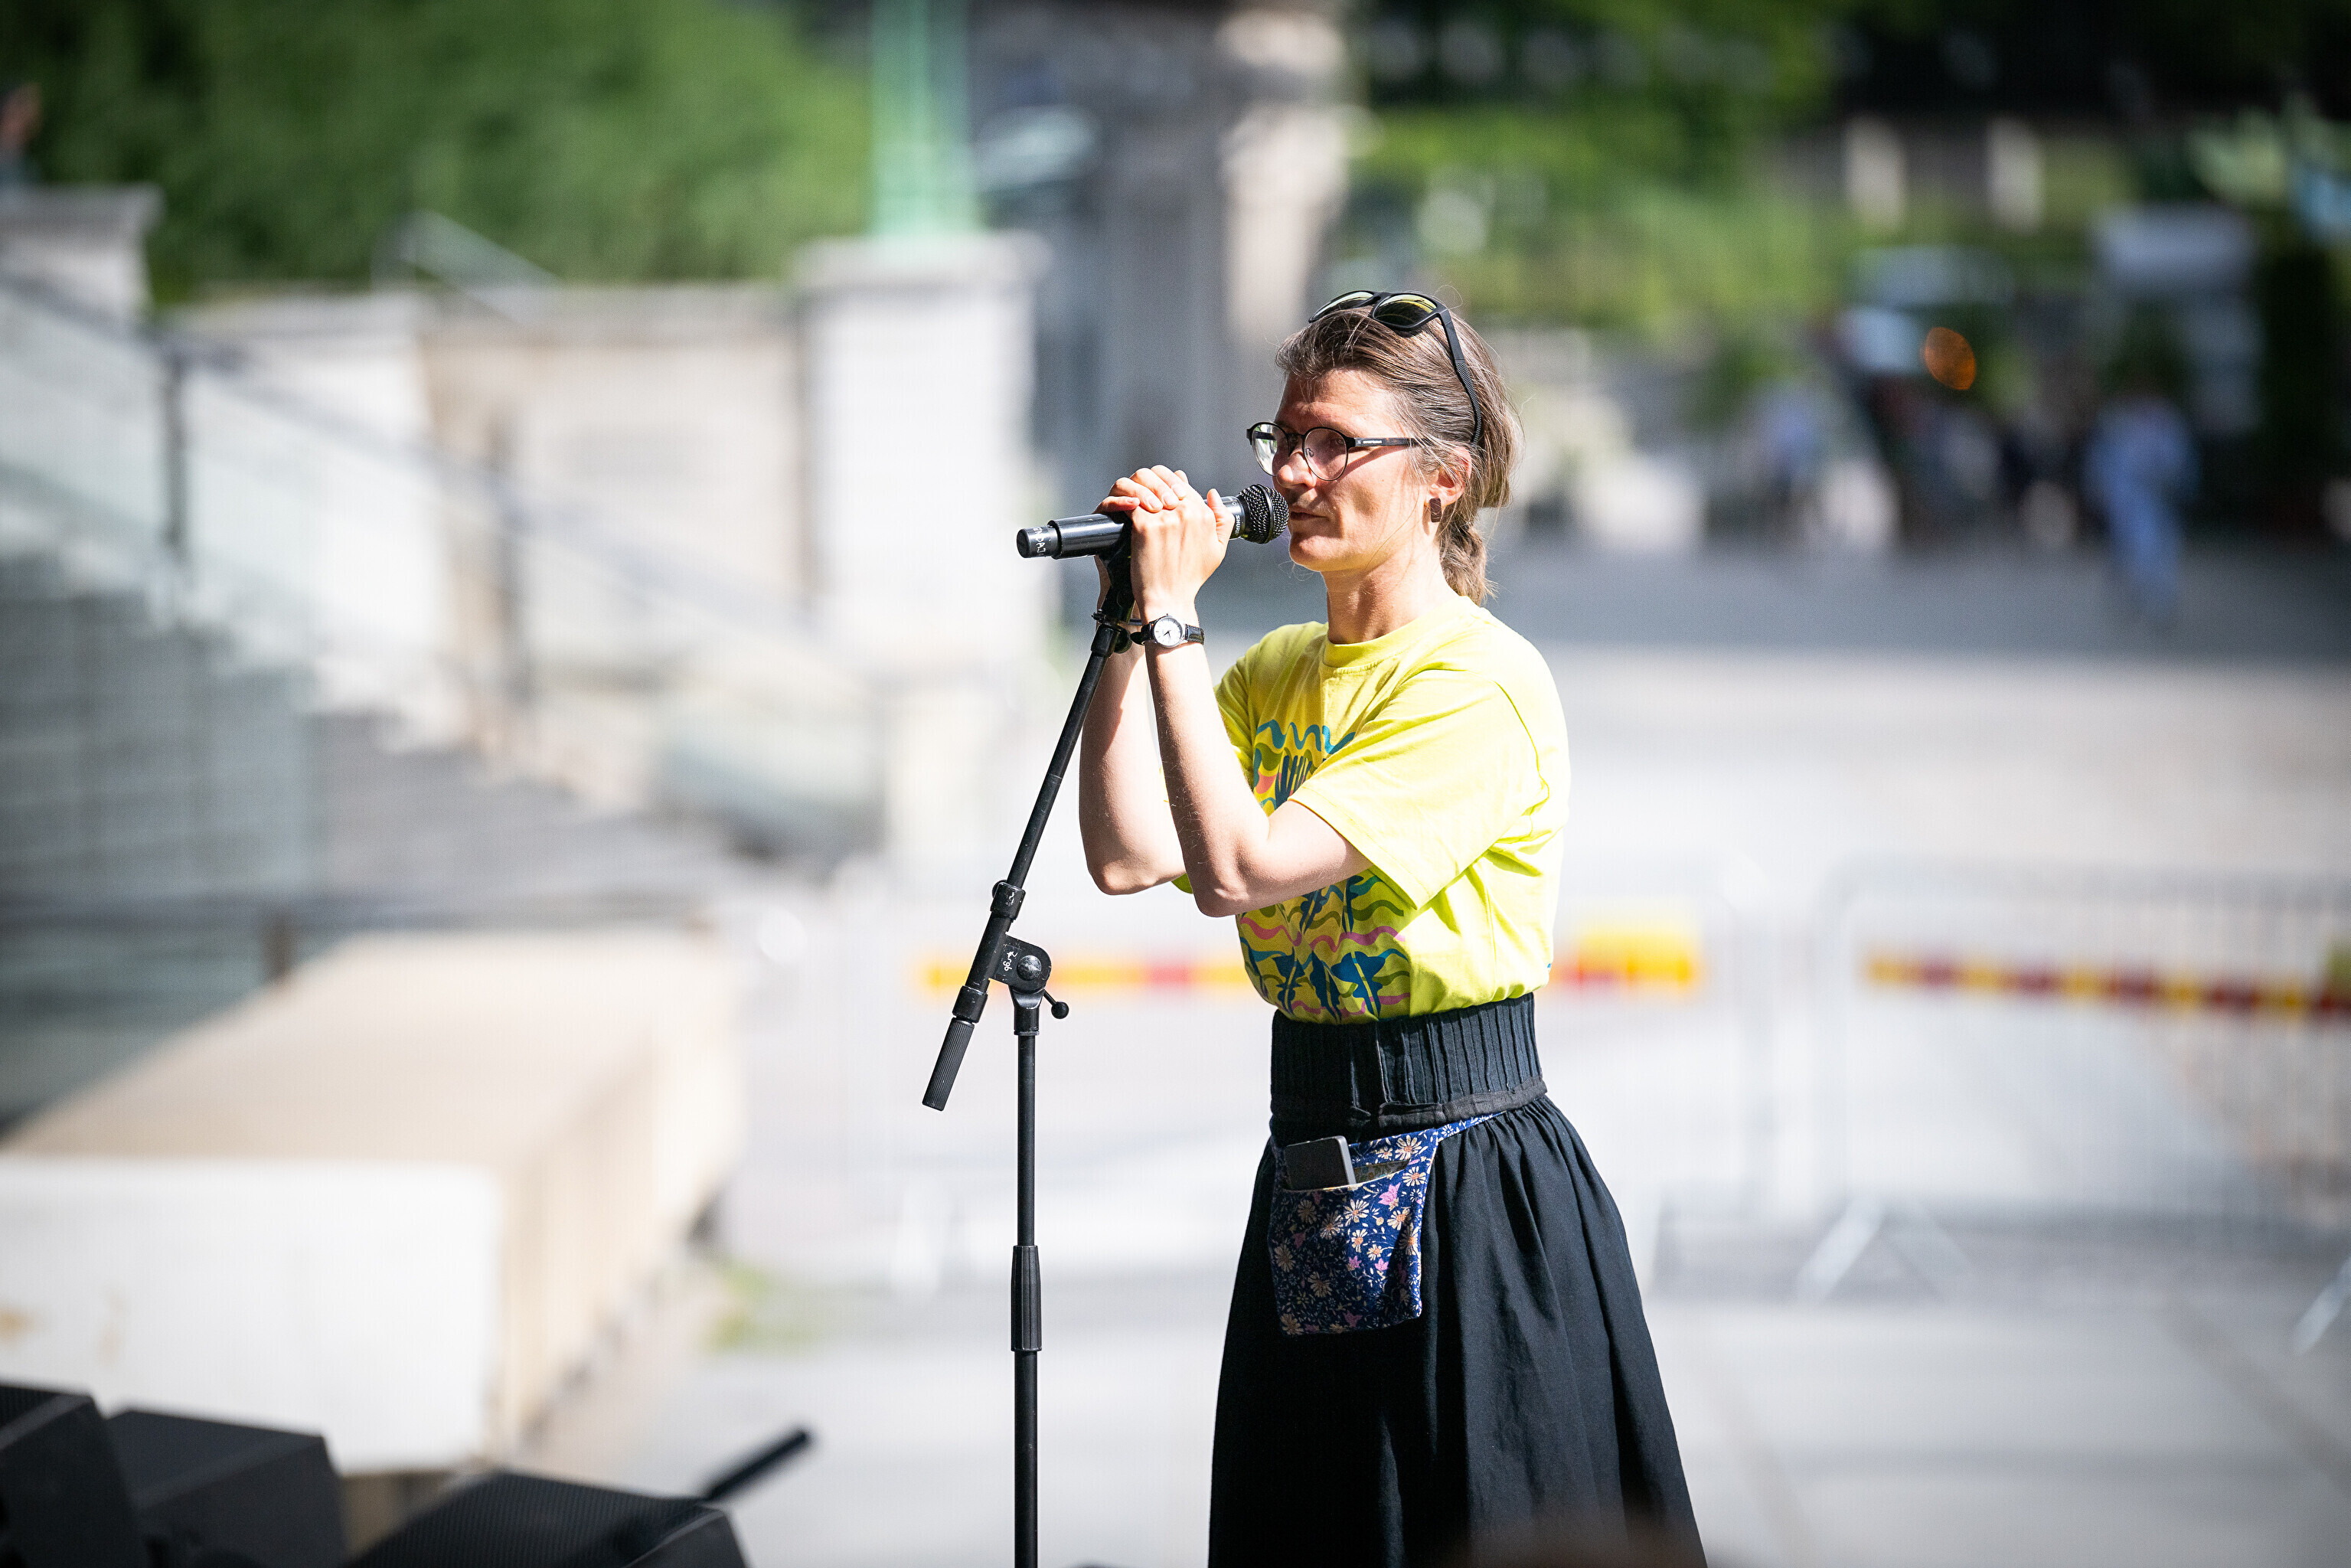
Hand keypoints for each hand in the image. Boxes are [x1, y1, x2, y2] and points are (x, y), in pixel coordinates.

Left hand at [1100, 466, 1227, 622]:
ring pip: (1149, 491)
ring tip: (1135, 502)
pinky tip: (1125, 512)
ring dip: (1141, 494)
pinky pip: (1133, 504)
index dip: (1172, 492)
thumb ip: (1223, 520)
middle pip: (1167, 487)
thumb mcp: (1218, 549)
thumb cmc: (1189, 578)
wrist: (1169, 599)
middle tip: (1146, 499)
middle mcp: (1187, 514)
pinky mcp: (1145, 526)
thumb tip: (1212, 494)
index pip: (1186, 488)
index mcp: (1204, 516)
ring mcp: (1165, 519)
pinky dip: (1128, 506)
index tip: (1162, 501)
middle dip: (1156, 489)